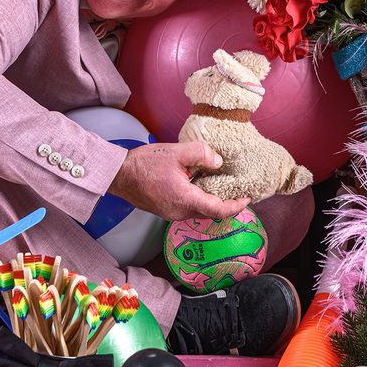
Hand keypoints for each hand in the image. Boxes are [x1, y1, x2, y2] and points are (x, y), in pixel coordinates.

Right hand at [108, 142, 249, 220]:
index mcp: (186, 200)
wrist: (118, 175)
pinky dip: (198, 201)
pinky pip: (187, 209)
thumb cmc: (144, 164)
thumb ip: (201, 154)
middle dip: (226, 205)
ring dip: (211, 202)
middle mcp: (179, 212)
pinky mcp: (164, 211)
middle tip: (237, 192)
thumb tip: (217, 161)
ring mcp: (170, 214)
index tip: (247, 199)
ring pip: (198, 212)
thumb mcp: (176, 152)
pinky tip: (198, 186)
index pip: (218, 210)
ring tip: (220, 187)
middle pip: (210, 214)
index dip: (236, 207)